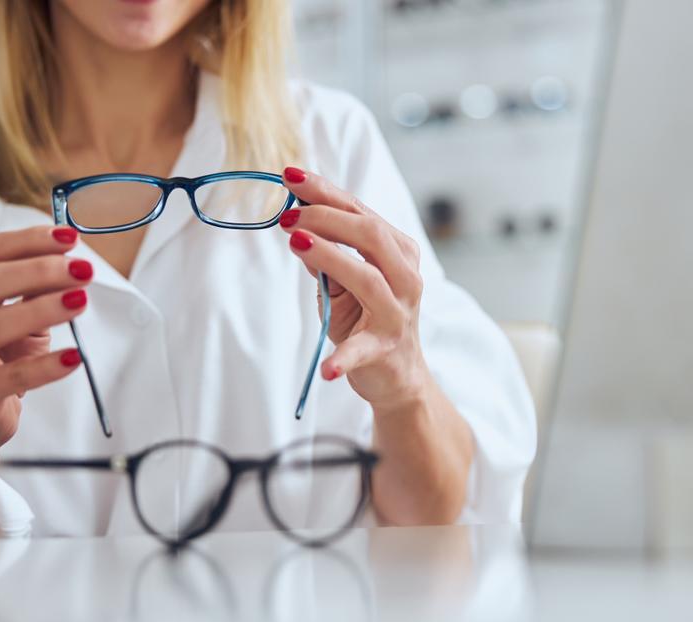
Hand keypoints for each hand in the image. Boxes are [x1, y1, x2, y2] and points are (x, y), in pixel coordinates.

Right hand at [0, 226, 92, 448]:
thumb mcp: (14, 314)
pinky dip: (47, 365)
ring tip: (81, 301)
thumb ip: (33, 287)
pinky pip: (13, 376)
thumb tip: (69, 259)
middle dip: (41, 271)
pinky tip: (74, 357)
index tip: (70, 239)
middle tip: (82, 270)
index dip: (31, 242)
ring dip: (44, 308)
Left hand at [278, 167, 430, 411]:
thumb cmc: (368, 319)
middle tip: (287, 215)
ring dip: (330, 257)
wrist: (398, 375)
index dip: (326, 192)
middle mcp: (405, 278)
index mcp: (399, 253)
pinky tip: (327, 368)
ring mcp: (397, 314)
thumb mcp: (343, 283)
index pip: (362, 213)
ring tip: (296, 242)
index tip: (291, 176)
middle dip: (325, 216)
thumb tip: (296, 225)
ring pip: (367, 277)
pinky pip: (362, 349)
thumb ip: (325, 255)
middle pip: (370, 235)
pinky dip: (343, 358)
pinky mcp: (384, 349)